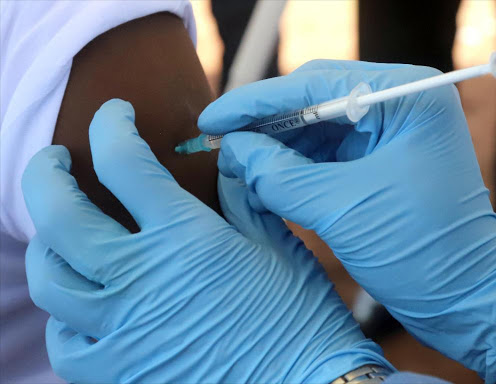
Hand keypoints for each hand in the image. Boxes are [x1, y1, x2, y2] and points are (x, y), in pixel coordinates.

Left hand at [22, 99, 392, 383]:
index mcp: (185, 238)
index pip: (124, 162)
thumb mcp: (275, 241)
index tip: (115, 114)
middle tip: (53, 159)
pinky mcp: (121, 372)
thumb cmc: (297, 313)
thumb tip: (224, 154)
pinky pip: (65, 341)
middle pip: (59, 215)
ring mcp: (124, 330)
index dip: (111, 125)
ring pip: (49, 279)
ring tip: (61, 229)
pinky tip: (85, 302)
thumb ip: (241, 192)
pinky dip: (64, 314)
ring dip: (46, 243)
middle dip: (45, 173)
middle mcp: (142, 280)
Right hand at [198, 60, 495, 381]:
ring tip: (234, 163)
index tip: (213, 118)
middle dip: (262, 124)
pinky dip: (291, 167)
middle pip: (311, 102)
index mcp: (406, 98)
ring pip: (312, 130)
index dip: (256, 102)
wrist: (462, 296)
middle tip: (217, 139)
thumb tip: (233, 150)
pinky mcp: (376, 160)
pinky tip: (262, 178)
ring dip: (273, 148)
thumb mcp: (342, 208)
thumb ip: (281, 175)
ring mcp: (387, 132)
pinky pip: (322, 155)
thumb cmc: (422, 250)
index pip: (315, 84)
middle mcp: (398, 105)